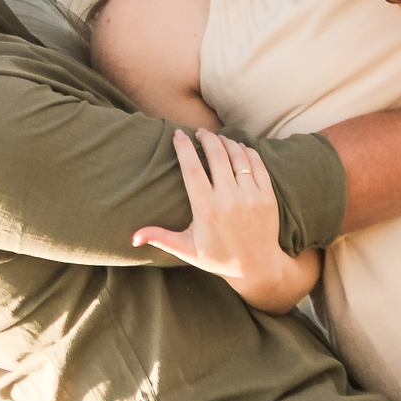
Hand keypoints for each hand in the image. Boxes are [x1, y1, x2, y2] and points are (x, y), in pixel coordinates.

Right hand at [133, 130, 319, 311]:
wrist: (258, 267)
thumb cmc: (219, 258)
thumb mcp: (187, 250)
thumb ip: (161, 238)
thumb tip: (133, 238)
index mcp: (207, 210)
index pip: (192, 169)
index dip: (184, 148)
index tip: (178, 134)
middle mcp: (229, 200)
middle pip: (216, 155)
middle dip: (206, 138)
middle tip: (199, 132)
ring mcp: (251, 196)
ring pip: (237, 156)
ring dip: (226, 142)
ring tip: (217, 138)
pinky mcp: (267, 196)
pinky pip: (257, 164)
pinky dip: (247, 151)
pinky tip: (239, 146)